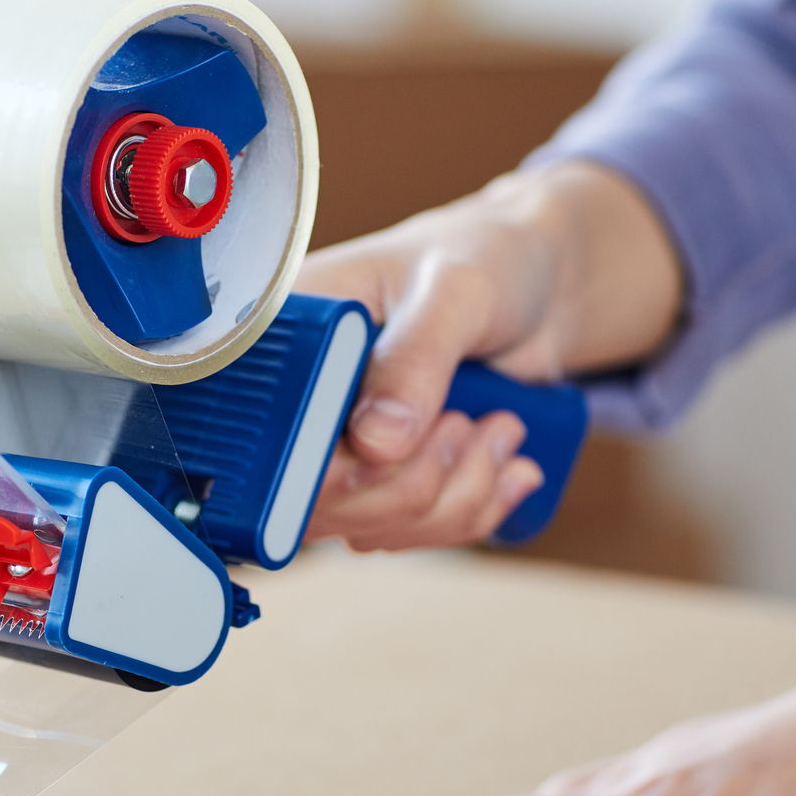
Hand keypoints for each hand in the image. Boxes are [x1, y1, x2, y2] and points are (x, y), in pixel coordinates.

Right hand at [300, 162, 680, 550]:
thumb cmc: (482, 260)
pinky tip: (502, 462)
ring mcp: (333, 451)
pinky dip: (468, 510)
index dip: (316, 464)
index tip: (390, 447)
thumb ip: (417, 357)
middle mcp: (294, 402)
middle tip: (466, 421)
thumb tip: (377, 441)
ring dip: (454, 495)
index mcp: (283, 338)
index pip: (262, 432)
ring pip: (367, 527)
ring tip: (499, 429)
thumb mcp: (455, 290)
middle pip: (311, 501)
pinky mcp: (375, 483)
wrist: (532, 287)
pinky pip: (407, 535)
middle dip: (412, 480)